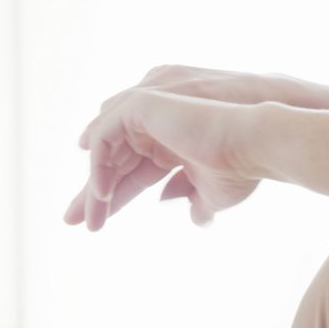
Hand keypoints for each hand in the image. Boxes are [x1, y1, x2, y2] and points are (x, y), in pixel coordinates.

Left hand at [65, 87, 261, 230]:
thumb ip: (196, 199)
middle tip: (73, 220)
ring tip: (89, 215)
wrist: (255, 142)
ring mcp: (149, 112)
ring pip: (106, 149)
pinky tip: (102, 192)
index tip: (95, 223)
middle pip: (114, 161)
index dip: (114, 196)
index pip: (132, 172)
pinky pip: (105, 135)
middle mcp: (157, 125)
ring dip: (95, 184)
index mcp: (171, 143)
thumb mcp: (213, 192)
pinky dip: (100, 163)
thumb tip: (196, 219)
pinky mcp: (143, 103)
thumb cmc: (241, 166)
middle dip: (94, 192)